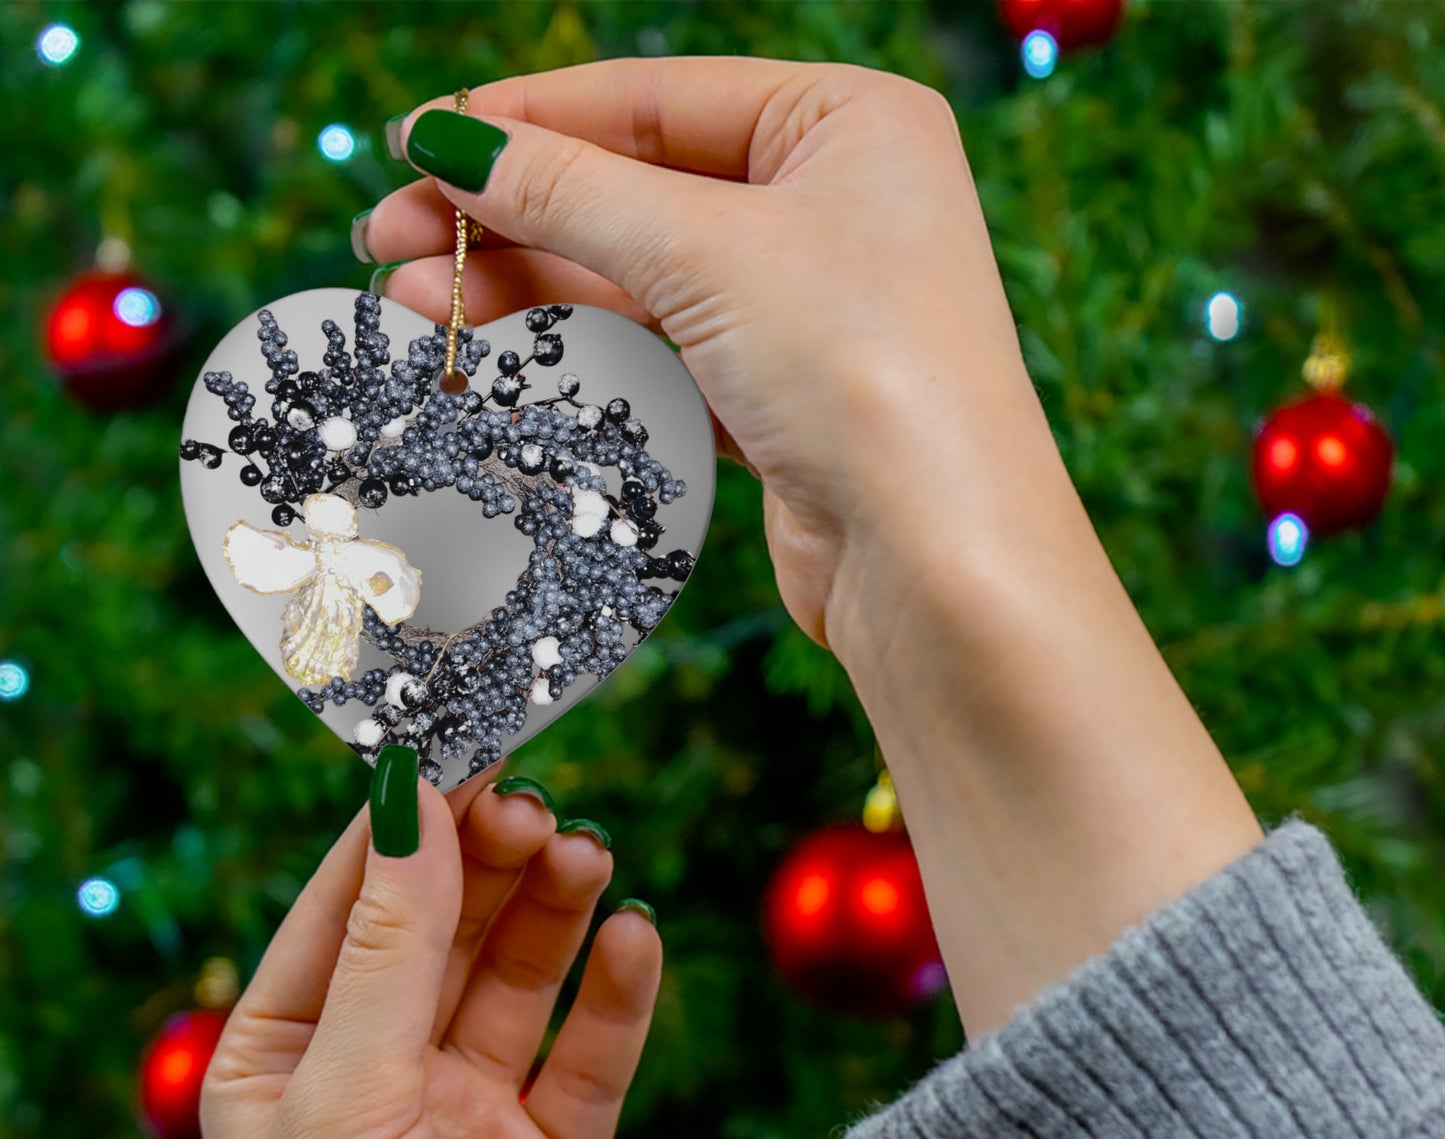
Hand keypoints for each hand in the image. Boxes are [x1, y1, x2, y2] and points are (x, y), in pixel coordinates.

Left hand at [201, 761, 660, 1138]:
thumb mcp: (345, 1095)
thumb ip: (391, 947)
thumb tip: (410, 801)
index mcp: (289, 1054)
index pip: (351, 904)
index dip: (407, 825)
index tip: (463, 746)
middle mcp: (380, 1074)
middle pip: (446, 929)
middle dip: (489, 863)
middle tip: (537, 806)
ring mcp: (469, 1114)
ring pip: (521, 978)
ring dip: (555, 912)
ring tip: (588, 856)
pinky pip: (591, 1055)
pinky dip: (617, 995)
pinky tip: (635, 939)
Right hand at [364, 58, 1261, 1040]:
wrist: (938, 560)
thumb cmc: (862, 370)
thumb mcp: (706, 252)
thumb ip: (569, 191)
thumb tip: (445, 141)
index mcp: (848, 123)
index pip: (655, 98)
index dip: (527, 120)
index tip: (417, 144)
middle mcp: (834, 204)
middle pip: (637, 189)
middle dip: (510, 216)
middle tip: (389, 239)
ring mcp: (808, 306)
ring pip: (640, 277)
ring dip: (528, 288)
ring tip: (412, 302)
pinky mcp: (781, 396)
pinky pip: (661, 349)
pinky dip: (582, 348)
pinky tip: (494, 351)